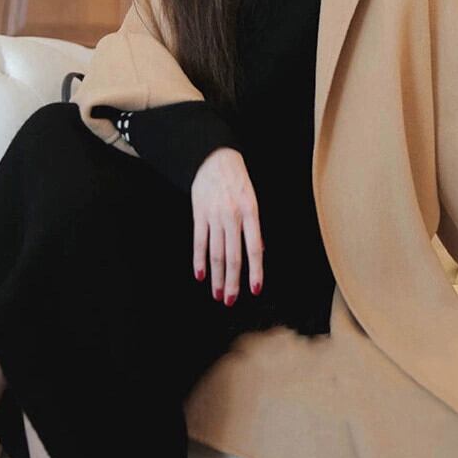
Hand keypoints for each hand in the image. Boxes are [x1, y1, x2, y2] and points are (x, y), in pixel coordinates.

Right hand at [190, 147, 263, 305]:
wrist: (213, 157)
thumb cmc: (237, 178)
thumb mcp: (253, 197)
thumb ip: (255, 225)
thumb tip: (259, 251)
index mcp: (250, 211)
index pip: (254, 247)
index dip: (255, 270)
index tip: (255, 289)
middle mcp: (232, 215)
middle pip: (233, 256)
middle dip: (233, 282)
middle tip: (232, 300)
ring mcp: (214, 215)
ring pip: (216, 253)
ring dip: (218, 277)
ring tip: (219, 294)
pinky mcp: (199, 214)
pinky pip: (199, 241)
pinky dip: (199, 260)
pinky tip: (200, 275)